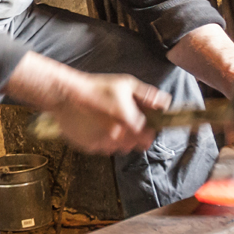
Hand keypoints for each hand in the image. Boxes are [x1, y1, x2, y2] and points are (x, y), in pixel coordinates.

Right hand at [40, 72, 169, 154]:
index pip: (148, 138)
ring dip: (118, 140)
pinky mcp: (89, 147)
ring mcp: (102, 143)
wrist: (67, 94)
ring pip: (117, 148)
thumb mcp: (126, 85)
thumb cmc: (97, 88)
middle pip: (133, 145)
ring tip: (109, 124)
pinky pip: (101, 148)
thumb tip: (165, 102)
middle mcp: (118, 137)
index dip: (149, 133)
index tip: (145, 127)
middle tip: (124, 122)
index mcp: (130, 123)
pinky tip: (96, 126)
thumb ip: (147, 96)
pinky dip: (101, 140)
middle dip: (133, 136)